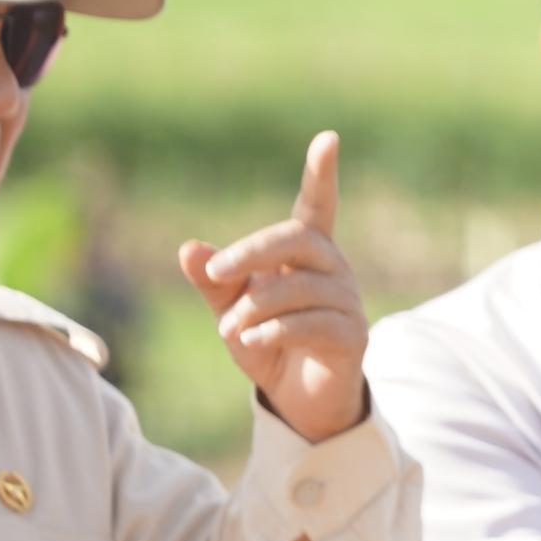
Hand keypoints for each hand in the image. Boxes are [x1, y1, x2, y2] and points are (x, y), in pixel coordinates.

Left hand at [180, 132, 369, 444]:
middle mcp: (333, 269)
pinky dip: (274, 331)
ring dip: (254, 307)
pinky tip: (250, 342)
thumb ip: (214, 280)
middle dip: (252, 251)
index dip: (321, 173)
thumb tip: (188, 248)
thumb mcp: (231, 310)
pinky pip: (312, 323)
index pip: (317, 205)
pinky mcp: (352, 337)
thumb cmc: (267, 344)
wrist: (299, 402)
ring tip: (228, 330)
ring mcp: (347, 302)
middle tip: (215, 272)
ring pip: (298, 287)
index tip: (328, 138)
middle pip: (298, 238)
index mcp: (306, 253)